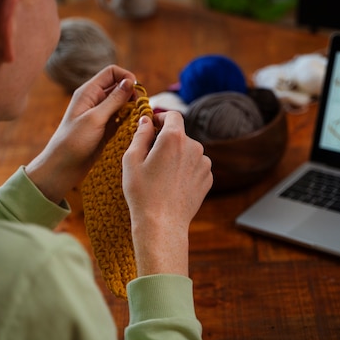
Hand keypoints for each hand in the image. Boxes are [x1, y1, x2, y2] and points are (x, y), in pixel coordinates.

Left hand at [26, 65, 136, 203]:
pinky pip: (122, 119)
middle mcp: (95, 101)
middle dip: (133, 94)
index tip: (137, 92)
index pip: (112, 73)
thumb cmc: (73, 142)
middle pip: (120, 87)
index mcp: (88, 92)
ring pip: (123, 104)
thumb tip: (130, 82)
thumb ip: (113, 100)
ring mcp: (101, 115)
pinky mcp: (105, 129)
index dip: (127, 77)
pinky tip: (135, 128)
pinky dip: (130, 121)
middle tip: (142, 108)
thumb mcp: (95, 119)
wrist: (62, 168)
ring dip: (133, 109)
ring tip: (140, 119)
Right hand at [122, 112, 212, 276]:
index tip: (152, 126)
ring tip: (161, 175)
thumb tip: (147, 120)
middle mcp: (194, 146)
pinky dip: (185, 170)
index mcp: (174, 138)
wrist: (161, 223)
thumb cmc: (142, 192)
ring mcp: (203, 163)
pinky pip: (196, 167)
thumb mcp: (132, 160)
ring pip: (188, 151)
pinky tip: (172, 184)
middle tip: (150, 158)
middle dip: (167, 141)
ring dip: (177, 156)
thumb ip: (140, 134)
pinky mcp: (208, 178)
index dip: (161, 117)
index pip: (172, 115)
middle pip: (180, 135)